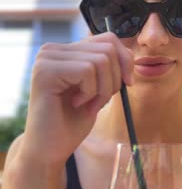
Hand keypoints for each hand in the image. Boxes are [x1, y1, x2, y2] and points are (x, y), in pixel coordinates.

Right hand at [21, 33, 133, 166]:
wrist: (49, 149)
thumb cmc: (71, 123)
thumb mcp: (97, 90)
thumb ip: (107, 68)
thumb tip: (128, 53)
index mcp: (65, 52)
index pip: (108, 39)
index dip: (125, 61)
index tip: (127, 84)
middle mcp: (53, 50)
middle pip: (107, 48)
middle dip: (113, 80)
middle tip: (98, 102)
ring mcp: (46, 59)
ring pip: (101, 60)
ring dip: (103, 90)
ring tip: (88, 105)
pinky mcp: (45, 71)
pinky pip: (87, 71)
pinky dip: (91, 92)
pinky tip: (77, 104)